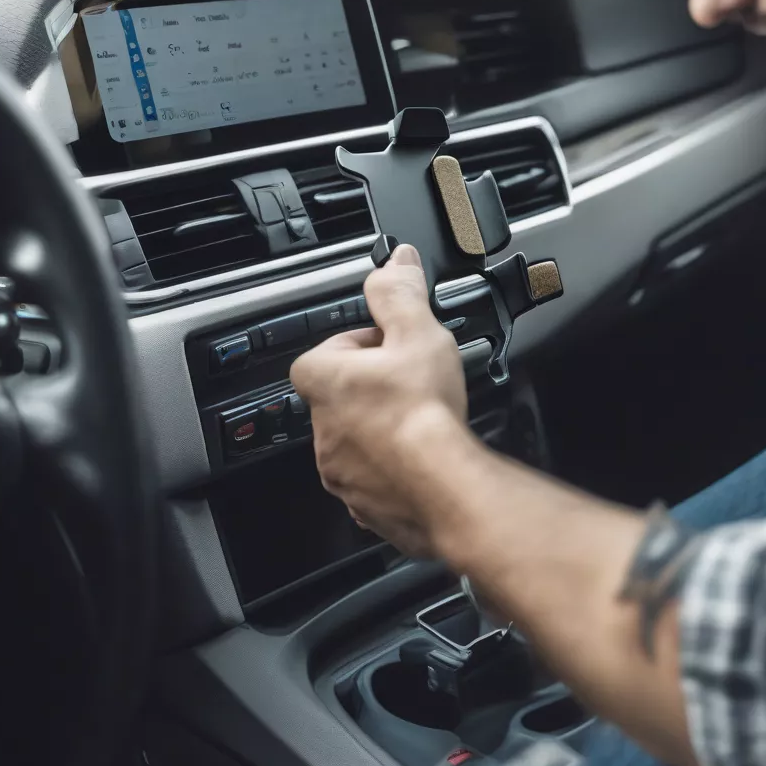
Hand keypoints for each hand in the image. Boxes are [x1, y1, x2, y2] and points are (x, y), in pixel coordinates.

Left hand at [290, 245, 477, 556]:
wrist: (443, 485)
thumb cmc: (425, 412)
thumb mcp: (416, 330)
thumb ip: (400, 292)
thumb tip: (395, 261)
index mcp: (324, 380)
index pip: (325, 350)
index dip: (361, 343)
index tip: (391, 346)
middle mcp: (322, 429)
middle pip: (342, 395)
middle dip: (374, 386)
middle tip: (414, 381)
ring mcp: (340, 471)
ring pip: (357, 439)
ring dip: (383, 428)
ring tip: (425, 419)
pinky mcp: (364, 504)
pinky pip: (374, 479)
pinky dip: (395, 468)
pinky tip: (426, 458)